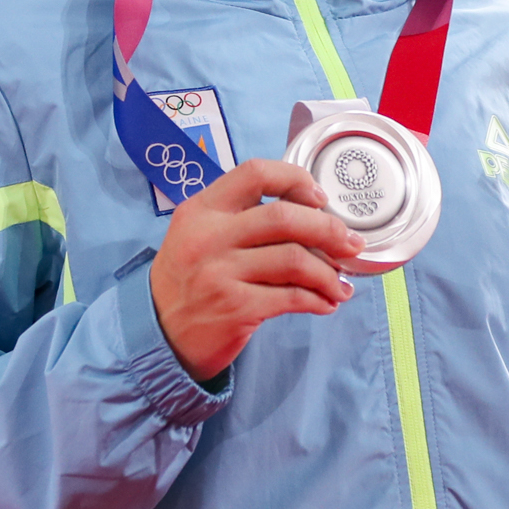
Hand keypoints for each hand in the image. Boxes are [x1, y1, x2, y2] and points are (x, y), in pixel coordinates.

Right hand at [149, 159, 363, 381]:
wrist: (158, 335)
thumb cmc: (189, 281)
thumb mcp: (199, 235)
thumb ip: (241, 218)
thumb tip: (312, 215)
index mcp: (202, 209)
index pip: (254, 173)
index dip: (295, 180)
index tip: (320, 198)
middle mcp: (209, 236)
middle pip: (284, 217)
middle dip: (329, 229)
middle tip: (351, 243)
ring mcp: (220, 272)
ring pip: (295, 259)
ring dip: (329, 273)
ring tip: (341, 284)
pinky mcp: (235, 308)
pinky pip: (292, 297)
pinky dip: (318, 299)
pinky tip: (326, 303)